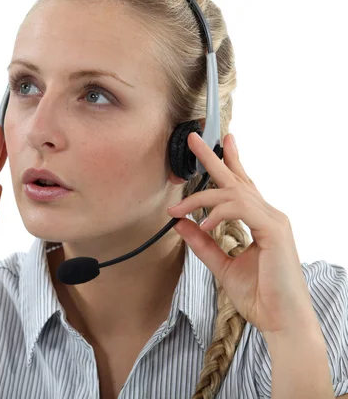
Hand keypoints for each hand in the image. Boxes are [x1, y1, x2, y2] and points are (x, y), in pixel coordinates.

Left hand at [167, 132, 314, 334]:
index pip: (242, 186)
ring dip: (201, 198)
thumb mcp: (221, 265)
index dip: (230, 162)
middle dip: (214, 157)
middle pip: (238, 179)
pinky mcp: (274, 230)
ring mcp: (274, 221)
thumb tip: (181, 224)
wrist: (281, 321)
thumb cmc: (259, 295)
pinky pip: (241, 209)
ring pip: (233, 193)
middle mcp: (269, 215)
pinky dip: (219, 214)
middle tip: (194, 138)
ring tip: (178, 209)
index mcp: (259, 221)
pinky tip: (205, 225)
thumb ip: (203, 243)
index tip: (219, 143)